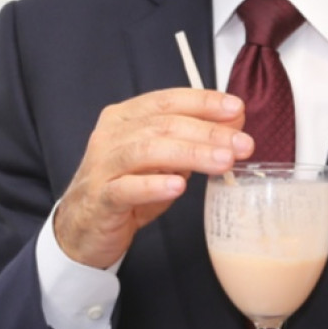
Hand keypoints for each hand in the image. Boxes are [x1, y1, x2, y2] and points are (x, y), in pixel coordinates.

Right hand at [52, 88, 247, 269]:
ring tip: (222, 162)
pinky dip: (153, 185)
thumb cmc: (127, 188)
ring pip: (147, 152)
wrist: (84, 227)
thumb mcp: (163, 160)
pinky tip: (178, 186)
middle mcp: (111, 135)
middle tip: (242, 144)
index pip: (167, 101)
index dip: (203, 102)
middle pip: (163, 125)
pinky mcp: (100, 198)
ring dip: (190, 154)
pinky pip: (126, 188)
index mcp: (126, 117)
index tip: (236, 109)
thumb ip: (192, 139)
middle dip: (208, 132)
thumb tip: (235, 120)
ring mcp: (102, 166)